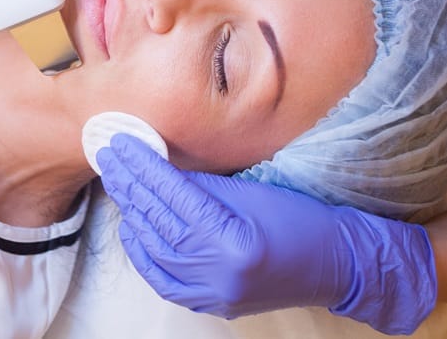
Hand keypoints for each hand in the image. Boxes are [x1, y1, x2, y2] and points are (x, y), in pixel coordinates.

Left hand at [97, 134, 437, 334]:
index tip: (122, 142)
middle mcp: (219, 272)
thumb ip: (203, 184)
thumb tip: (160, 167)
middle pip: (159, 221)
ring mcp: (213, 294)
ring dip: (133, 212)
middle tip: (108, 154)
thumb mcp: (253, 190)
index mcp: (233, 239)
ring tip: (117, 181)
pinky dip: (144, 252)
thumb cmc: (301, 218)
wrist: (337, 263)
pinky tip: (131, 227)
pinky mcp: (212, 303)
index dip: (145, 166)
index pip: (175, 195)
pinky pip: (164, 279)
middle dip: (131, 184)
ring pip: (155, 249)